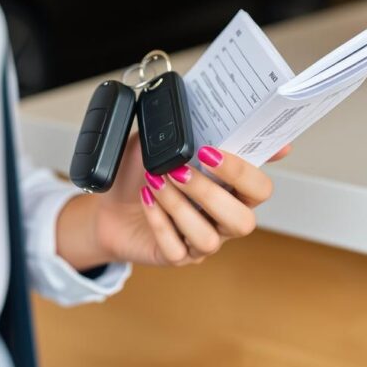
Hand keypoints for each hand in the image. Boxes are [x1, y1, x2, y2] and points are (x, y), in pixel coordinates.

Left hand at [58, 133, 289, 269]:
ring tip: (155, 182)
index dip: (244, 172)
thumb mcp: (161, 143)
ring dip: (179, 206)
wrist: (107, 202)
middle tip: (180, 170)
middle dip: (210, 193)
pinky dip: (160, 223)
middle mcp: (221, 218)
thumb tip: (213, 110)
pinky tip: (146, 201)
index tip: (213, 151)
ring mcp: (200, 240)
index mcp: (230, 188)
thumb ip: (189, 129)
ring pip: (209, 238)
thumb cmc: (140, 171)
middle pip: (243, 220)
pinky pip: (176, 249)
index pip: (259, 188)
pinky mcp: (175, 256)